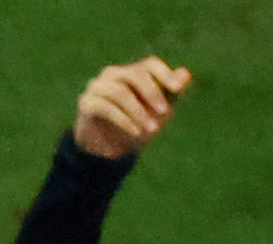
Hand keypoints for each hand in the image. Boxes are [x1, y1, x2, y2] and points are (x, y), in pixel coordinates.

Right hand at [69, 56, 189, 158]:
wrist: (110, 150)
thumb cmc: (138, 124)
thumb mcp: (160, 110)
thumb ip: (173, 92)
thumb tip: (185, 75)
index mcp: (133, 72)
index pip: (150, 65)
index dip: (165, 74)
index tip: (178, 89)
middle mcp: (113, 74)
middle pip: (135, 75)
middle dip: (153, 94)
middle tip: (165, 113)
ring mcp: (97, 87)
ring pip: (119, 92)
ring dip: (138, 111)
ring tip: (150, 130)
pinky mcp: (86, 103)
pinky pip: (105, 107)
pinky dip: (123, 120)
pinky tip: (135, 131)